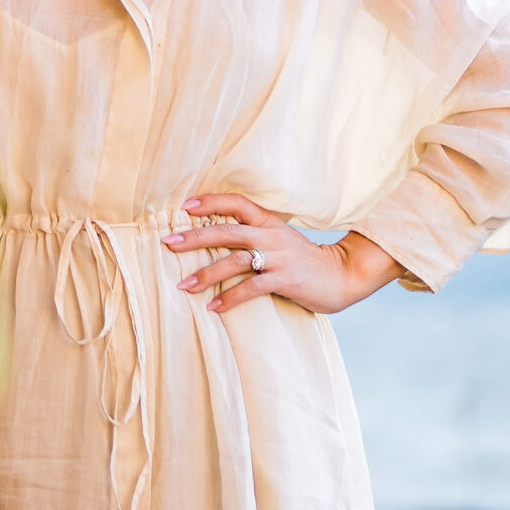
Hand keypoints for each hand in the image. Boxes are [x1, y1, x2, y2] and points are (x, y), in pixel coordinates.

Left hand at [168, 193, 400, 314]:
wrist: (341, 275)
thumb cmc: (302, 259)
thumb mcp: (279, 238)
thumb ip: (253, 234)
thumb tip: (214, 236)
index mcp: (268, 222)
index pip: (237, 203)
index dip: (210, 202)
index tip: (184, 206)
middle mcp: (271, 236)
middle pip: (226, 231)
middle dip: (194, 237)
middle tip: (168, 244)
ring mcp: (278, 257)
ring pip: (235, 261)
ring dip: (206, 274)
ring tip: (184, 286)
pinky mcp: (285, 280)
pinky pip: (251, 288)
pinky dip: (230, 298)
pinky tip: (213, 307)